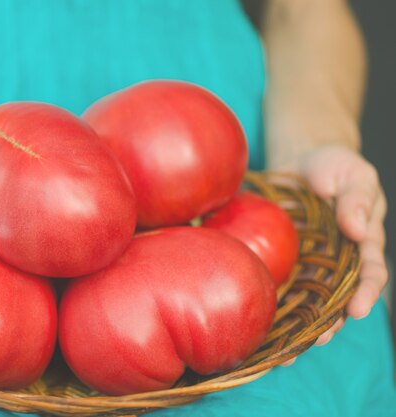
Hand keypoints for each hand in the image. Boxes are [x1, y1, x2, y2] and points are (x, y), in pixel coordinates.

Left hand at [279, 144, 387, 346]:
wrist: (301, 163)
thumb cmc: (334, 168)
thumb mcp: (352, 174)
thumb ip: (357, 199)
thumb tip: (359, 230)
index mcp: (361, 244)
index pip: (370, 273)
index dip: (366, 293)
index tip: (357, 309)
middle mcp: (337, 262)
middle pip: (337, 299)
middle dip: (329, 322)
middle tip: (317, 339)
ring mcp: (309, 265)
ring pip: (307, 302)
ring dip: (299, 326)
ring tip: (287, 350)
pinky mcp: (283, 262)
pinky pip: (278, 287)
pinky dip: (271, 308)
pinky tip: (259, 329)